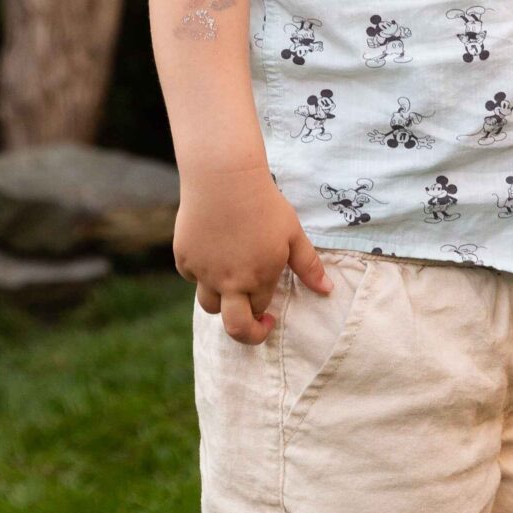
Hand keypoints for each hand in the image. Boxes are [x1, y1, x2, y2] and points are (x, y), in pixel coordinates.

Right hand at [173, 160, 331, 343]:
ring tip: (231, 283)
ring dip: (221, 302)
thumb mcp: (293, 234)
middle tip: (254, 326)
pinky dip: (203, 273)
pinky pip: (193, 277)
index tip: (270, 311)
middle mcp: (230, 282)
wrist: (224, 179)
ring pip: (209, 305)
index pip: (261, 309)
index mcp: (260, 277)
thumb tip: (328, 291)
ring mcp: (205, 272)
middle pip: (234, 327)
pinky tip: (213, 252)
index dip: (266, 312)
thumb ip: (309, 266)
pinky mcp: (185, 259)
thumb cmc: (264, 204)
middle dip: (246, 334)